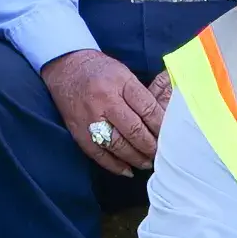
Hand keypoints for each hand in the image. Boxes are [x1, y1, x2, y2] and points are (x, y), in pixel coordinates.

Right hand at [43, 48, 164, 174]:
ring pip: (117, 145)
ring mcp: (89, 119)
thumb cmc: (100, 70)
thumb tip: (163, 118)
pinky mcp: (78, 131)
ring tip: (148, 163)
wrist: (65, 67)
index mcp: (120, 83)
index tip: (172, 136)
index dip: (161, 126)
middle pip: (133, 130)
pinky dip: (114, 164)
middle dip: (151, 145)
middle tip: (162, 154)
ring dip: (135, 158)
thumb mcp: (125, 73)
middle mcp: (104, 102)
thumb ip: (142, 95)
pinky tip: (127, 170)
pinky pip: (98, 153)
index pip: (146, 109)